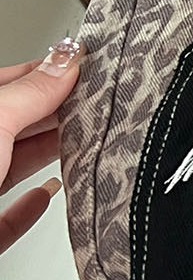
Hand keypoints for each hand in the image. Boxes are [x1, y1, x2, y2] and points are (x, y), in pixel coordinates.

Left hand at [1, 38, 83, 253]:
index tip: (86, 68)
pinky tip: (45, 195)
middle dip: (54, 115)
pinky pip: (6, 216)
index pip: (8, 83)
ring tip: (84, 143)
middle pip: (14, 126)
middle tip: (97, 106)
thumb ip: (31, 94)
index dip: (47, 73)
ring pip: (12, 167)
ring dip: (46, 157)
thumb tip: (65, 62)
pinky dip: (30, 206)